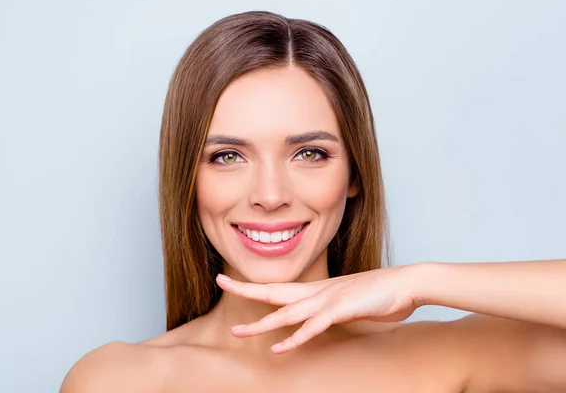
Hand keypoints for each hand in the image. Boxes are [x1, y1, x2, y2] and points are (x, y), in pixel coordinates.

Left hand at [215, 265, 422, 353]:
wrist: (408, 282)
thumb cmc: (382, 293)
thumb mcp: (351, 301)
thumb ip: (333, 309)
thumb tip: (325, 317)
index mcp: (318, 289)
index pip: (280, 287)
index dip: (256, 285)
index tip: (234, 280)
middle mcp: (318, 292)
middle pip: (274, 292)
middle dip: (246, 289)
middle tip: (220, 282)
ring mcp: (328, 300)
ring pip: (287, 313)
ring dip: (262, 323)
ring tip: (238, 331)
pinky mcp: (341, 311)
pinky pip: (313, 328)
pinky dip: (295, 339)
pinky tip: (279, 349)